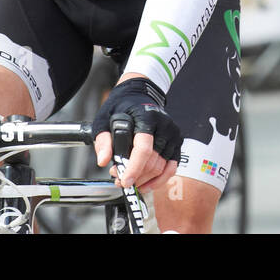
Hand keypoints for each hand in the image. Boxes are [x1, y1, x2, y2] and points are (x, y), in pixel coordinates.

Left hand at [92, 77, 181, 192]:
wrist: (140, 94)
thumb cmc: (122, 106)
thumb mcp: (105, 119)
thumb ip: (103, 140)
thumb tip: (103, 160)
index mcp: (146, 118)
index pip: (143, 149)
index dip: (134, 168)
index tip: (125, 181)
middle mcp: (163, 126)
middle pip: (152, 162)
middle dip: (135, 176)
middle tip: (119, 180)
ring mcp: (172, 134)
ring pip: (162, 167)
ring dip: (145, 180)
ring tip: (130, 180)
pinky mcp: (176, 142)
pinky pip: (171, 167)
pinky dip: (160, 179)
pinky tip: (147, 184)